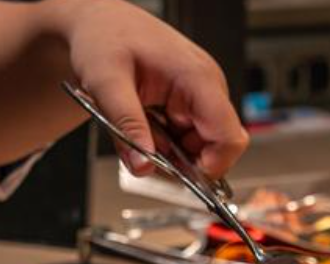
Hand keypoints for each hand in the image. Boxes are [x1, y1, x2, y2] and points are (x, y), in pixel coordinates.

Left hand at [0, 0, 247, 174]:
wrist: (98, 20)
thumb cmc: (104, 36)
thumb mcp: (105, 82)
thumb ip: (125, 126)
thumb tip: (144, 167)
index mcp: (198, 78)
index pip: (230, 137)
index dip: (213, 165)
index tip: (183, 178)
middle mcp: (208, 87)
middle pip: (217, 146)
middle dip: (185, 161)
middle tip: (147, 156)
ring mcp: (201, 95)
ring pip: (201, 144)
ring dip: (172, 152)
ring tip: (140, 134)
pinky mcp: (191, 102)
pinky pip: (188, 136)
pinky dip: (167, 142)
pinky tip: (145, 128)